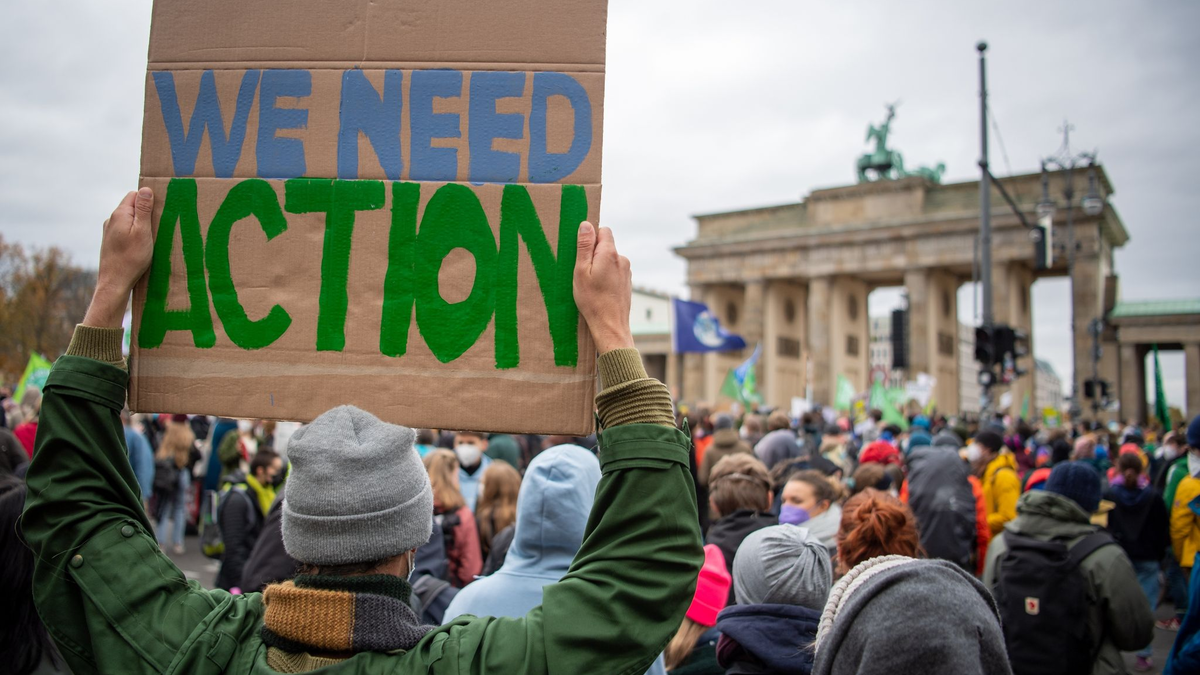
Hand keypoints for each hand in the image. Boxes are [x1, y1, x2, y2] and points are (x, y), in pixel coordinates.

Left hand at [83, 188, 154, 327]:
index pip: (135, 195)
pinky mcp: (110, 242)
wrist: (114, 282)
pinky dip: (134, 234)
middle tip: (158, 225)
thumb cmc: (131, 258)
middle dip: (145, 212)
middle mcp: (111, 220)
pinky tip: (141, 246)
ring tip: (151, 237)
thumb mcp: (143, 232)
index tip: (160, 211)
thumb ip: (144, 210)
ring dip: (140, 224)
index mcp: (120, 214)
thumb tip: (146, 190)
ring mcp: (109, 231)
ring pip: (128, 220)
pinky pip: (125, 230)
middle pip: (131, 207)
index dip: (148, 200)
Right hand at [574, 222, 633, 353]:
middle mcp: (622, 259)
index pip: (603, 230)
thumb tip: (585, 224)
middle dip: (593, 253)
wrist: (610, 326)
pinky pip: (614, 271)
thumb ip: (584, 246)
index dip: (590, 238)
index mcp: (610, 254)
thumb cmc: (592, 301)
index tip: (581, 252)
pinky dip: (606, 275)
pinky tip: (599, 290)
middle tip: (583, 271)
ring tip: (590, 283)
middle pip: (606, 245)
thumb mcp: (581, 271)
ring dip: (600, 265)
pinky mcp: (627, 282)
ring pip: (610, 259)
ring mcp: (626, 271)